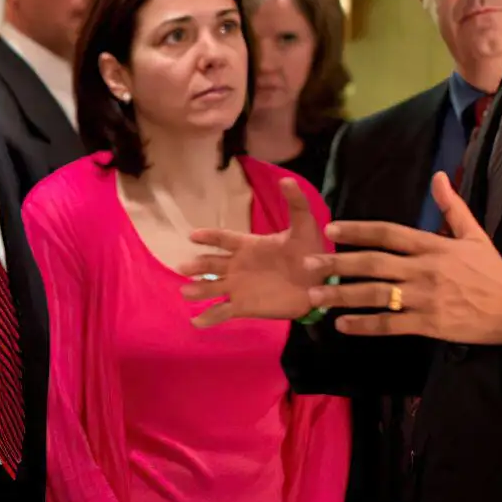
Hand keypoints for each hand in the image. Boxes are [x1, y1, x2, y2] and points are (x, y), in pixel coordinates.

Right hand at [186, 195, 329, 325]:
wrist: (318, 284)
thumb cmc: (309, 252)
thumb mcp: (305, 225)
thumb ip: (296, 203)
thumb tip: (286, 179)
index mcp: (248, 246)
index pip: (223, 239)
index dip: (208, 237)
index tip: (192, 236)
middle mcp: (238, 266)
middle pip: (211, 264)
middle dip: (197, 266)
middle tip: (183, 268)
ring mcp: (238, 287)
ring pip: (212, 287)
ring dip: (198, 290)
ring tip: (186, 293)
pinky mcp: (243, 306)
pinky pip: (222, 311)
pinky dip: (208, 317)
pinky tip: (196, 322)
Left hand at [316, 176, 501, 344]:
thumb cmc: (493, 271)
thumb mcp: (475, 234)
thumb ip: (451, 206)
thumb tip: (438, 176)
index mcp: (434, 246)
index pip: (388, 233)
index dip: (358, 230)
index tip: (330, 228)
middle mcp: (425, 269)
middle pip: (374, 263)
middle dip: (337, 263)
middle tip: (307, 264)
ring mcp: (426, 298)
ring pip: (376, 295)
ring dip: (343, 296)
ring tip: (314, 297)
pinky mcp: (429, 324)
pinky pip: (390, 325)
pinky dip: (364, 325)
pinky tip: (341, 325)